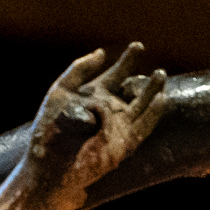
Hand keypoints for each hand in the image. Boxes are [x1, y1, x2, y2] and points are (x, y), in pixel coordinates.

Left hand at [24, 43, 167, 206]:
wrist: (48, 163)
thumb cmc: (48, 129)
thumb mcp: (60, 91)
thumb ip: (80, 69)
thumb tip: (102, 52)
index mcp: (94, 96)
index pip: (116, 75)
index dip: (128, 60)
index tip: (138, 46)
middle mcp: (109, 110)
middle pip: (133, 90)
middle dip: (147, 79)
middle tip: (159, 68)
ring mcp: (118, 126)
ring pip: (142, 106)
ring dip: (153, 92)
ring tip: (161, 75)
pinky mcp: (124, 142)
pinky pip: (144, 126)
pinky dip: (154, 113)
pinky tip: (162, 98)